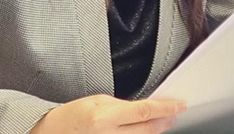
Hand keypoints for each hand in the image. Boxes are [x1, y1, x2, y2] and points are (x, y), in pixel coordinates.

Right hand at [31, 94, 185, 133]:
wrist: (53, 132)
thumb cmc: (73, 116)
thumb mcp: (99, 101)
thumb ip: (124, 105)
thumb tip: (146, 108)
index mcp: (105, 118)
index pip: (144, 112)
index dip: (166, 108)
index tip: (179, 105)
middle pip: (148, 129)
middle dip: (165, 120)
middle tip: (175, 112)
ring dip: (156, 130)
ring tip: (163, 121)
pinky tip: (146, 130)